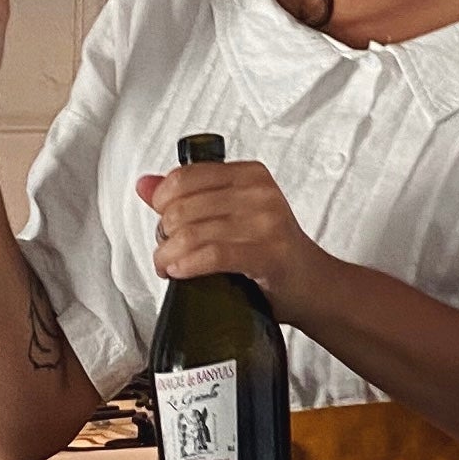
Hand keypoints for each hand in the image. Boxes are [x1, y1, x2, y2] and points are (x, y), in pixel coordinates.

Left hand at [136, 157, 324, 318]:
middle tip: (167, 251)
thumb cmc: (272, 251)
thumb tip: (144, 184)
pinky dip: (186, 266)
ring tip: (169, 266)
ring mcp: (267, 223)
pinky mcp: (268, 254)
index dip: (161, 201)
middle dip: (163, 234)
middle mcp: (260, 193)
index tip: (162, 219)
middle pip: (182, 208)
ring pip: (191, 234)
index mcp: (251, 175)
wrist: (314, 285)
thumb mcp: (233, 214)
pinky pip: (211, 255)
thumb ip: (189, 196)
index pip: (185, 177)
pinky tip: (179, 273)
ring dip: (168, 256)